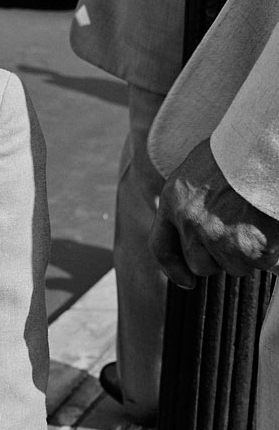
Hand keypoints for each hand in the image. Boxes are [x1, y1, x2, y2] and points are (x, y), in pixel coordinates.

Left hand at [149, 139, 278, 288]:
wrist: (264, 148)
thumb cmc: (237, 151)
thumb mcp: (197, 171)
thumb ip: (190, 201)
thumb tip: (198, 228)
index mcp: (173, 202)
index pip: (162, 248)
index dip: (174, 269)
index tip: (187, 281)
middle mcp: (190, 224)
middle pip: (200, 265)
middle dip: (219, 258)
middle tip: (238, 236)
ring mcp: (219, 237)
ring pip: (234, 267)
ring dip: (247, 254)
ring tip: (256, 223)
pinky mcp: (250, 246)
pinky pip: (262, 262)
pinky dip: (271, 252)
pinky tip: (271, 226)